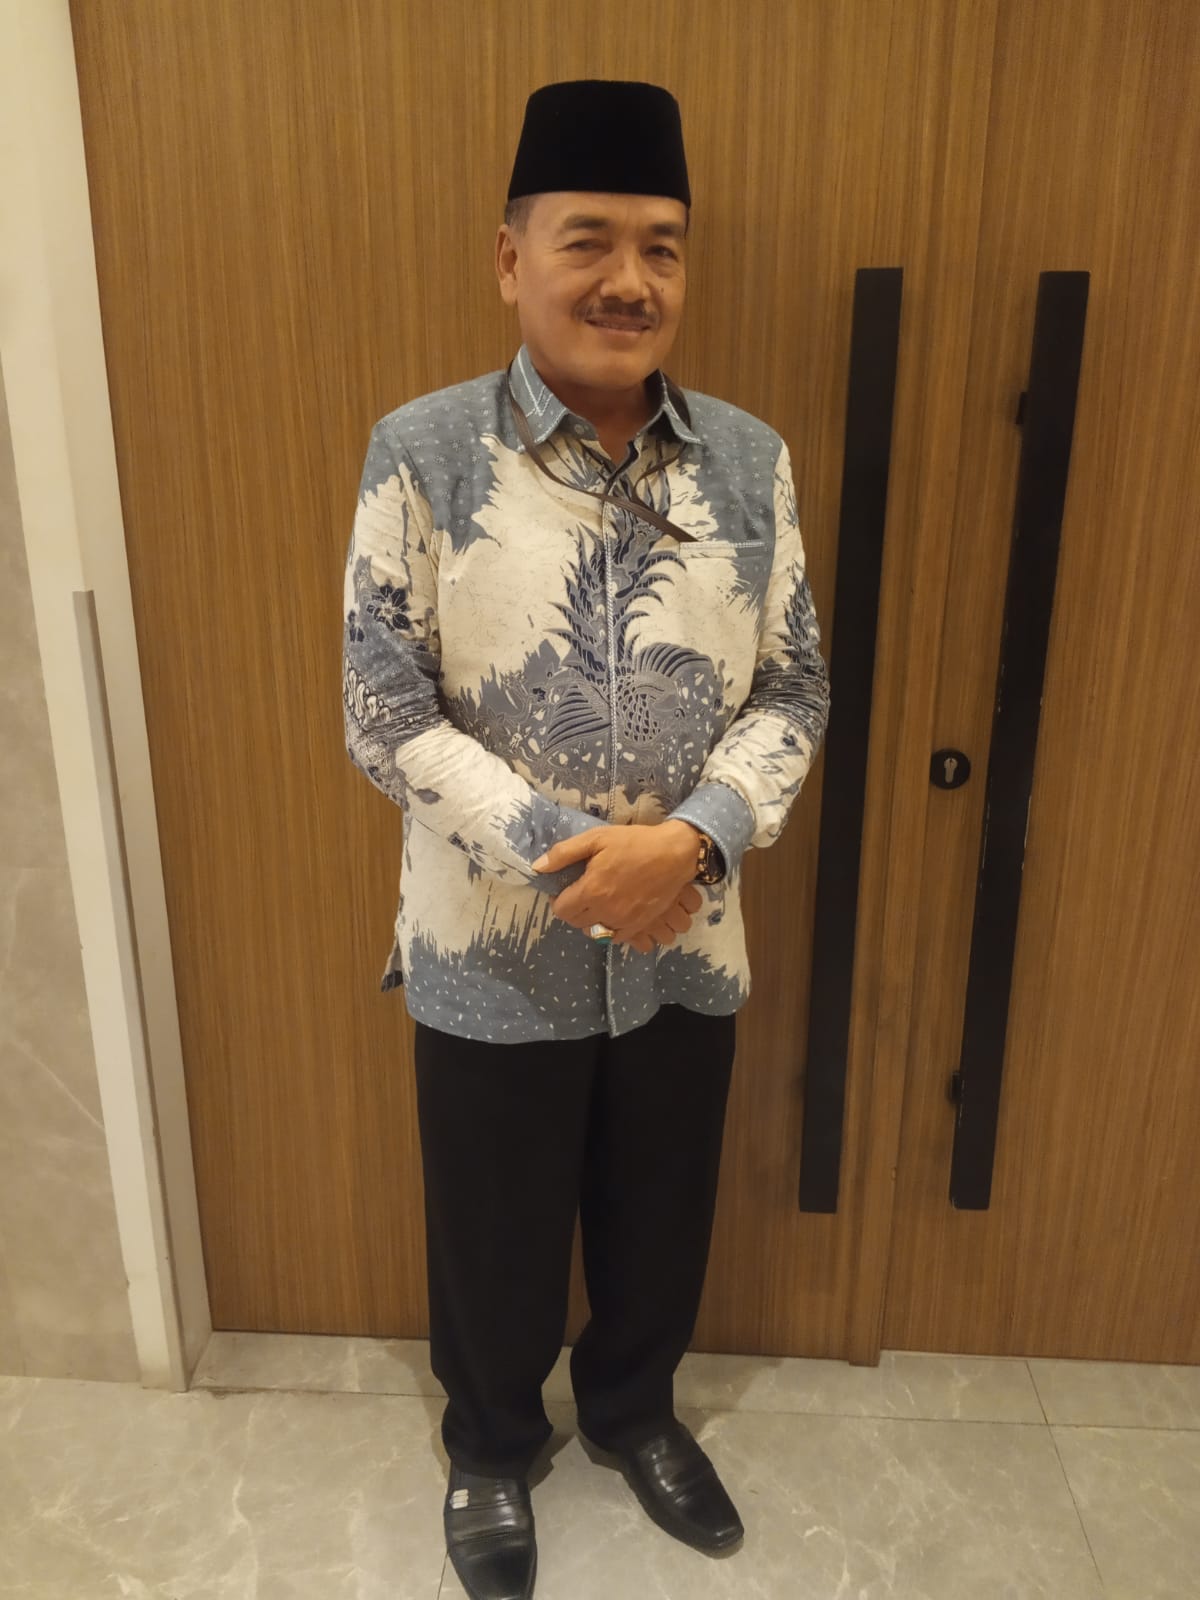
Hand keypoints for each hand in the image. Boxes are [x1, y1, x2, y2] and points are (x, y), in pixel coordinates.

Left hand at [531, 822, 703, 947]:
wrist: (674, 854)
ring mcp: (624, 922)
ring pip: (595, 932)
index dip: (558, 900)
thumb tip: (537, 867)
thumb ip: (564, 853)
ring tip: (598, 903)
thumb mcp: (597, 838)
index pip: (561, 910)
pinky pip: (616, 938)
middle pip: (577, 923)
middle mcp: (606, 911)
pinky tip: (614, 913)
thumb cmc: (634, 843)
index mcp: (591, 890)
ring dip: (592, 921)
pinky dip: (611, 929)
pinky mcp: (640, 925)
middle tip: (581, 894)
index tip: (564, 890)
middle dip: (573, 910)